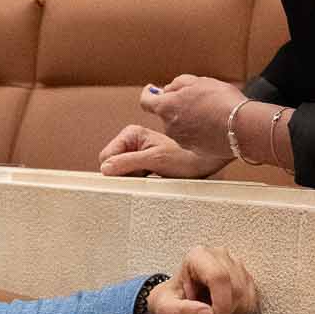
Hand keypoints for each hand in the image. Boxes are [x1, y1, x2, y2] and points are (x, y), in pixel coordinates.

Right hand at [97, 124, 229, 179]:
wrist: (209, 158)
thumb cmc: (187, 156)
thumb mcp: (157, 160)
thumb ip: (128, 162)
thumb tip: (106, 168)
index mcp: (131, 134)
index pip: (107, 157)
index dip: (116, 169)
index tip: (134, 175)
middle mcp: (133, 140)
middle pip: (113, 164)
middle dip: (125, 174)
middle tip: (148, 176)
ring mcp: (140, 152)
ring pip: (123, 171)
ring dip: (135, 178)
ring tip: (156, 176)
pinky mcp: (147, 162)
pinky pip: (134, 175)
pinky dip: (142, 179)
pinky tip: (157, 178)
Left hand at [139, 74, 249, 161]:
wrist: (242, 128)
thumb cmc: (221, 102)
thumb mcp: (199, 81)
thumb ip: (178, 83)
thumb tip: (169, 90)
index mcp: (166, 107)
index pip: (146, 101)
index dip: (149, 94)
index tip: (152, 90)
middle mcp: (169, 127)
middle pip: (167, 113)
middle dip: (178, 105)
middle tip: (198, 98)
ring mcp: (181, 141)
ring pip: (180, 125)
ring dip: (189, 118)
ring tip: (211, 112)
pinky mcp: (195, 150)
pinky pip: (192, 137)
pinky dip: (198, 131)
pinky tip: (214, 125)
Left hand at [145, 247, 257, 313]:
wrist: (176, 301)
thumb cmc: (169, 302)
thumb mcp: (166, 310)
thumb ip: (183, 311)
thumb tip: (209, 313)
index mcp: (197, 257)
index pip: (218, 277)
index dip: (221, 303)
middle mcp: (219, 255)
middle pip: (235, 287)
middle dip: (226, 311)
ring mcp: (235, 264)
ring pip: (246, 294)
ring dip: (233, 313)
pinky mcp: (245, 277)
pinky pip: (252, 299)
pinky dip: (240, 312)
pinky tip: (224, 312)